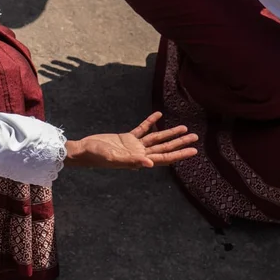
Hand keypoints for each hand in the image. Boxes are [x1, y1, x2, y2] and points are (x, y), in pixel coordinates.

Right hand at [62, 112, 198, 168]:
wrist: (83, 151)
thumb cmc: (96, 156)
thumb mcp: (113, 158)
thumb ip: (131, 162)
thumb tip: (150, 164)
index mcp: (139, 160)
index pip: (164, 157)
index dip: (179, 154)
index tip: (193, 151)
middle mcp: (140, 154)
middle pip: (164, 147)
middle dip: (180, 143)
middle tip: (195, 138)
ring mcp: (133, 146)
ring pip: (156, 138)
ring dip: (170, 133)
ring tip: (184, 128)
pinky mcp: (126, 138)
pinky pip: (142, 129)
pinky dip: (150, 122)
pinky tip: (158, 115)